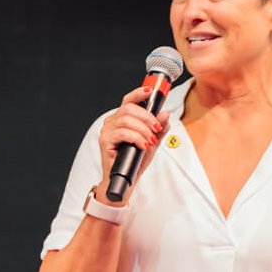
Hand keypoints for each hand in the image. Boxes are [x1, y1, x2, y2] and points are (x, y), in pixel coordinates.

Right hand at [94, 86, 172, 202]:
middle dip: (147, 118)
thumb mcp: (152, 142)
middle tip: (156, 129)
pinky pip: (123, 133)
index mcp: (122, 119)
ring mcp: (107, 131)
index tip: (150, 91)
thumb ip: (160, 128)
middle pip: (129, 108)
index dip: (139, 93)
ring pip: (126, 120)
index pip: (129, 100)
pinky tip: (142, 145)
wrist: (126, 180)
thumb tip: (165, 114)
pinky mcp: (105, 141)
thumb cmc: (135, 161)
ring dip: (143, 130)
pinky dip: (136, 138)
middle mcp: (112, 122)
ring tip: (150, 140)